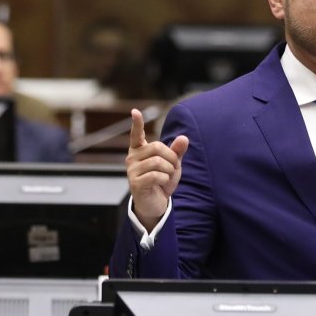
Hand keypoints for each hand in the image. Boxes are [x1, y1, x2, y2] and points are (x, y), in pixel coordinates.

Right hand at [125, 108, 187, 231]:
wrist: (155, 204)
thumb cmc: (162, 182)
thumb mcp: (173, 165)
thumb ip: (177, 151)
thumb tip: (184, 137)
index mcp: (139, 151)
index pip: (136, 135)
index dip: (136, 123)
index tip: (135, 111)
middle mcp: (132, 159)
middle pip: (157, 147)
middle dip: (171, 157)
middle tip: (172, 168)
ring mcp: (132, 171)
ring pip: (158, 162)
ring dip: (169, 170)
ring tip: (167, 178)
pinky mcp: (135, 183)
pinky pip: (156, 175)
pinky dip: (165, 180)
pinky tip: (162, 185)